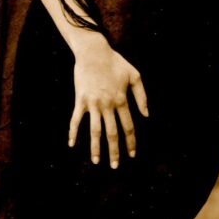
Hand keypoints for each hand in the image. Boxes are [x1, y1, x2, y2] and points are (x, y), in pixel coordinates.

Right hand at [67, 35, 147, 168]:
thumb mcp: (135, 76)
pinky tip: (71, 144)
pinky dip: (73, 132)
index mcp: (122, 100)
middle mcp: (108, 105)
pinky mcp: (80, 100)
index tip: (132, 155)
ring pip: (95, 131)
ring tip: (97, 161)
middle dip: (114, 151)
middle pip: (112, 133)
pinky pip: (76, 120)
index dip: (130, 142)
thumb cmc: (116, 63)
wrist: (94, 52)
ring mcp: (93, 104)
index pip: (128, 127)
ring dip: (96, 148)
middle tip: (115, 166)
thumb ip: (142, 96)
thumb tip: (146, 115)